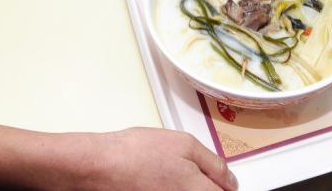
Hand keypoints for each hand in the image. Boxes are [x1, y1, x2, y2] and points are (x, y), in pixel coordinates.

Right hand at [63, 127, 237, 190]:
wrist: (100, 165)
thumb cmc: (136, 153)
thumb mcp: (185, 144)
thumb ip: (215, 164)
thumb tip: (231, 180)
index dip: (225, 185)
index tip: (222, 181)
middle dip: (207, 187)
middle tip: (192, 172)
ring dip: (188, 187)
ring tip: (169, 174)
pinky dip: (171, 189)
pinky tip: (159, 180)